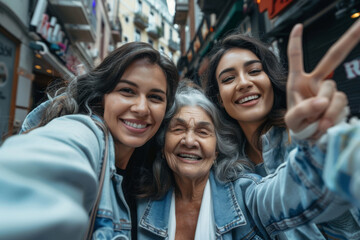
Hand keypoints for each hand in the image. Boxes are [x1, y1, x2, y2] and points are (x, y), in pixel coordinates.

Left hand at [285, 19, 359, 138]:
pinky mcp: (338, 100)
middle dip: (349, 39)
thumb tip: (321, 101)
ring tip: (318, 123)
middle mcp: (316, 81)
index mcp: (298, 81)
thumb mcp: (292, 119)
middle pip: (333, 57)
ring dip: (328, 110)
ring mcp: (329, 90)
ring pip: (335, 92)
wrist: (309, 136)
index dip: (296, 42)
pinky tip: (325, 124)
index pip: (296, 58)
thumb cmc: (297, 124)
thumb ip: (302, 111)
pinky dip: (333, 115)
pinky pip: (340, 104)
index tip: (298, 26)